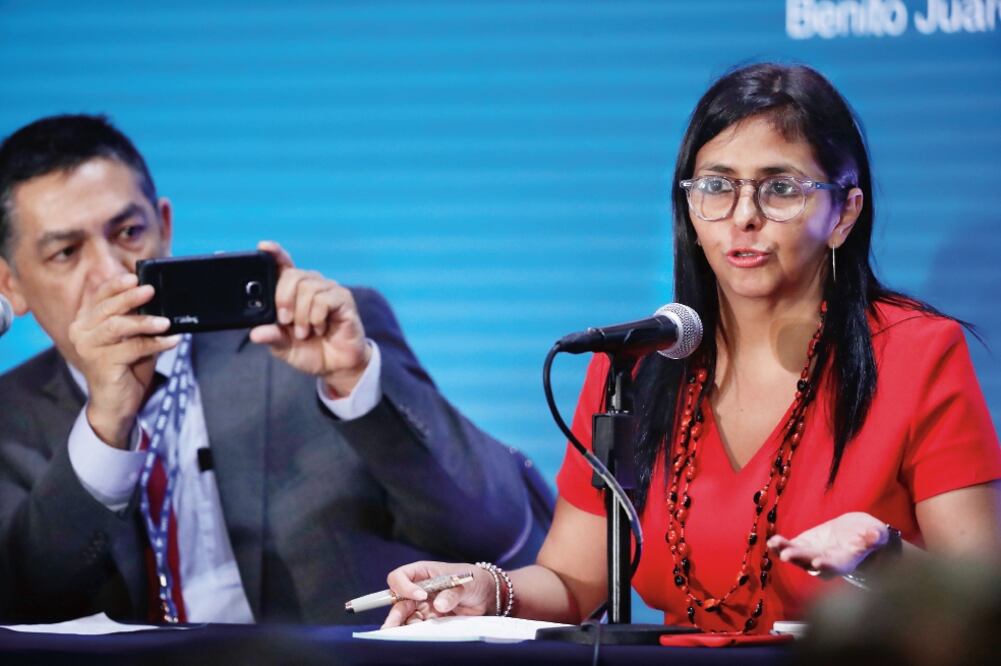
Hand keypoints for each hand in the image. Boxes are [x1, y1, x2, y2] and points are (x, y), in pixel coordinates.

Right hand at [68, 273, 179, 448]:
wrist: (117, 403)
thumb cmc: (126, 367)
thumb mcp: (133, 338)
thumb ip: (138, 319)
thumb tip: (160, 300)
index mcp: (86, 321)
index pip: (99, 296)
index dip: (116, 285)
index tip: (135, 278)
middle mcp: (82, 332)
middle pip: (107, 308)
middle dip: (130, 297)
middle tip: (151, 290)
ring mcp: (89, 348)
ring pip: (117, 326)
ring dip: (144, 321)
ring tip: (166, 322)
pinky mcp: (101, 364)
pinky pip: (132, 348)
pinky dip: (155, 343)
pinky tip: (171, 341)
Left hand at [249, 241, 370, 395]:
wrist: (336, 366)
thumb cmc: (311, 350)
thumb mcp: (284, 347)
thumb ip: (272, 337)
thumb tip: (255, 333)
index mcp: (294, 291)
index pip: (283, 265)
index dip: (274, 253)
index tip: (263, 246)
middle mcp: (312, 285)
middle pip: (293, 275)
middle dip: (284, 299)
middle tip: (285, 321)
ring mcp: (329, 290)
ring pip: (308, 288)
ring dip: (302, 315)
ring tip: (304, 332)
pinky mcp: (343, 299)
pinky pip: (324, 300)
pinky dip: (317, 317)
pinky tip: (320, 328)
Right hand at [382, 561, 494, 627]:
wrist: (486, 596)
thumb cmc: (473, 580)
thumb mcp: (465, 583)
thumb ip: (452, 593)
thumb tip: (439, 605)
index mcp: (423, 572)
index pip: (401, 576)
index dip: (404, 587)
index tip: (421, 596)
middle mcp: (419, 588)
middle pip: (398, 600)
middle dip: (395, 613)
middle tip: (391, 625)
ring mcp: (423, 605)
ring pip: (406, 615)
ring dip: (404, 624)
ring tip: (408, 633)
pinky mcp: (430, 618)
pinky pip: (418, 625)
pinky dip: (417, 630)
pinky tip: (420, 635)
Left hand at [767, 512, 891, 577]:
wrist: (857, 534)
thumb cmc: (870, 536)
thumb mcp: (876, 534)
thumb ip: (874, 537)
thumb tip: (874, 535)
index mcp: (846, 562)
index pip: (837, 566)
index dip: (828, 565)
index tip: (819, 563)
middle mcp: (827, 563)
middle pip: (812, 563)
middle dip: (800, 558)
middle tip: (787, 555)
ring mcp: (813, 556)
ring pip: (798, 557)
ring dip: (785, 551)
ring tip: (774, 543)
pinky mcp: (804, 546)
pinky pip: (790, 548)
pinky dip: (780, 547)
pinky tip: (771, 542)